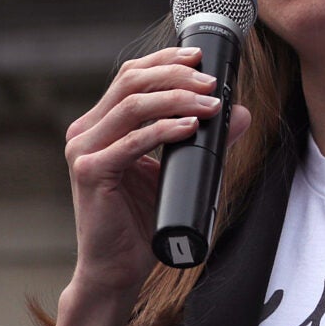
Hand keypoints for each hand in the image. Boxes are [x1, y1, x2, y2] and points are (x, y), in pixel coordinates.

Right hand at [60, 46, 249, 299]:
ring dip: (176, 98)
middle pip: (131, 81)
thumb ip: (203, 140)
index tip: (200, 56)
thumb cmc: (141, 221)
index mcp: (99, 124)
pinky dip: (164, 130)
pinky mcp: (90, 172)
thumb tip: (240, 112)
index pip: (130, 75)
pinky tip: (189, 127)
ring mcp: (84, 150)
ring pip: (132, 105)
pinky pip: (131, 141)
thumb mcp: (176, 170)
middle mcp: (86, 131)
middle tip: (212, 81)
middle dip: (176, 74)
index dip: (165, 59)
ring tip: (210, 104)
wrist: (116, 269)